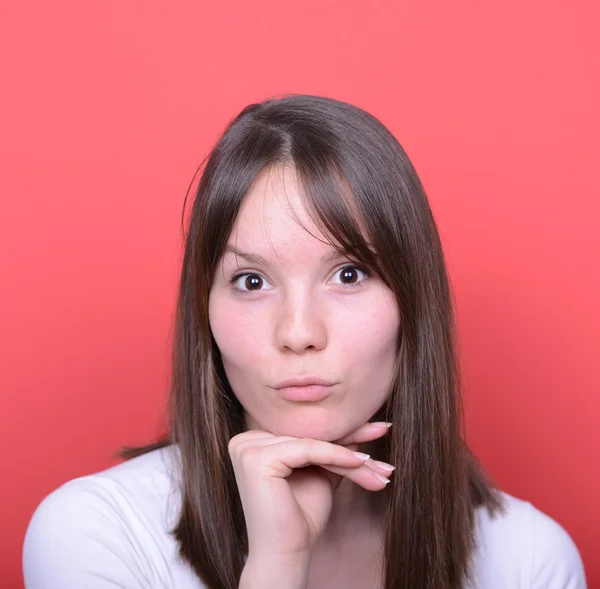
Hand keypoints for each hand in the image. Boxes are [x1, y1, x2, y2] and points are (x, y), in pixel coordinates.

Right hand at [229, 422, 393, 565]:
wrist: (286, 555)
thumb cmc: (301, 517)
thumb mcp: (321, 473)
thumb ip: (335, 448)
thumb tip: (367, 423)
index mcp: (253, 441)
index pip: (306, 433)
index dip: (344, 434)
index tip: (378, 430)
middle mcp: (244, 440)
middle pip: (309, 437)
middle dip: (351, 445)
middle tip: (384, 442)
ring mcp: (246, 448)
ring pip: (311, 443)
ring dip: (349, 455)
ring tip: (380, 467)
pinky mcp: (256, 458)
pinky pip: (306, 450)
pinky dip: (336, 455)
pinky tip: (360, 463)